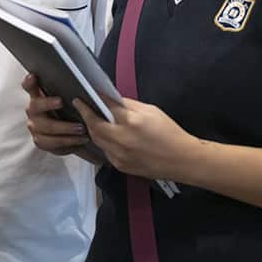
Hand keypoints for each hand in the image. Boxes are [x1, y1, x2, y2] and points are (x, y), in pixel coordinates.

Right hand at [22, 73, 89, 155]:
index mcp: (38, 96)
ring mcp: (35, 126)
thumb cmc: (70, 111)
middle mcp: (33, 110)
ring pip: (46, 127)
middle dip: (48, 103)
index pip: (29, 86)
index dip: (29, 82)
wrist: (73, 134)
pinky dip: (67, 141)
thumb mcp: (71, 99)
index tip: (33, 76)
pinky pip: (52, 142)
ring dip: (65, 128)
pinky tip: (79, 139)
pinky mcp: (40, 141)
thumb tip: (86, 84)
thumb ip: (70, 90)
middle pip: (35, 106)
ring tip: (81, 128)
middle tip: (61, 101)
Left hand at [72, 97, 200, 181]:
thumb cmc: (169, 132)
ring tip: (90, 119)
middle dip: (86, 114)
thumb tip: (113, 101)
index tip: (88, 94)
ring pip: (97, 140)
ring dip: (92, 128)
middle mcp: (121, 140)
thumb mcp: (151, 111)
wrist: (181, 160)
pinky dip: (103, 142)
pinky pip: (106, 151)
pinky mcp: (120, 166)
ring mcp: (119, 155)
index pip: (107, 107)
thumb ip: (129, 106)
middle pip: (94, 126)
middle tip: (80, 105)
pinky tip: (105, 135)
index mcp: (131, 122)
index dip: (96, 99)